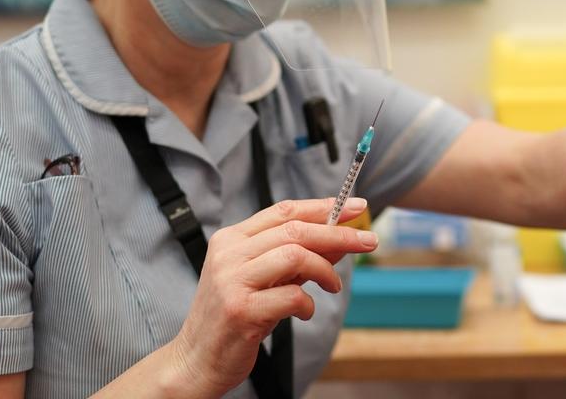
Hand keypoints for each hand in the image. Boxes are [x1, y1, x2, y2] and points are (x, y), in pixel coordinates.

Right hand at [165, 197, 375, 395]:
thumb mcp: (267, 280)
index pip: (284, 211)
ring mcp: (232, 281)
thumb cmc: (237, 316)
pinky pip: (291, 296)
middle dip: (339, 233)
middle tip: (368, 241)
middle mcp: (229, 254)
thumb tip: (342, 238)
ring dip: (325, 270)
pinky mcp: (240, 311)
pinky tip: (306, 312)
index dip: (323, 207)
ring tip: (333, 286)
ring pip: (294, 255)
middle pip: (295, 230)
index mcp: (231, 239)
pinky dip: (309, 304)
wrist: (197, 359)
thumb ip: (299, 257)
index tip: (357, 207)